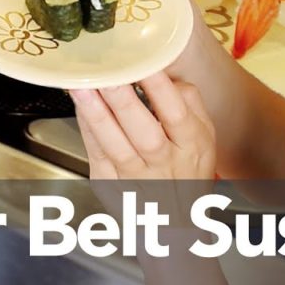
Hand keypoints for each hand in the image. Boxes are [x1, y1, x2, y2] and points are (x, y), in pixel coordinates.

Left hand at [68, 72, 216, 216]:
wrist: (176, 221)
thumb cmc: (188, 169)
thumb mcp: (204, 134)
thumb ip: (189, 100)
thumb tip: (165, 72)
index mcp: (192, 146)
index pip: (177, 114)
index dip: (160, 88)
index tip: (144, 62)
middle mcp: (166, 165)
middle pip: (145, 133)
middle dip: (123, 102)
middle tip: (107, 74)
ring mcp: (137, 179)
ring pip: (116, 146)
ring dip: (96, 115)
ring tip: (82, 87)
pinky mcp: (110, 185)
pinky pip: (97, 155)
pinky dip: (86, 128)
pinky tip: (79, 105)